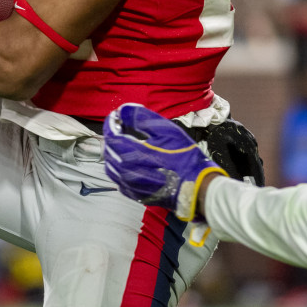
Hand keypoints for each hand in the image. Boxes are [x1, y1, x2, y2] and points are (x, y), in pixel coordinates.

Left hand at [103, 103, 226, 221]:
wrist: (197, 187)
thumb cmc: (184, 157)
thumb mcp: (166, 130)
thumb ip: (141, 118)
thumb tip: (122, 110)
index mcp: (133, 155)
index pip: (111, 136)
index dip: (111, 124)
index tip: (115, 117)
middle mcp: (127, 172)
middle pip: (109, 151)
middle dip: (112, 136)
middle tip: (121, 127)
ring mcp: (130, 186)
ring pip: (111, 166)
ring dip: (114, 152)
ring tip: (124, 143)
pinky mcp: (135, 195)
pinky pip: (118, 180)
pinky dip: (119, 168)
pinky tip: (130, 162)